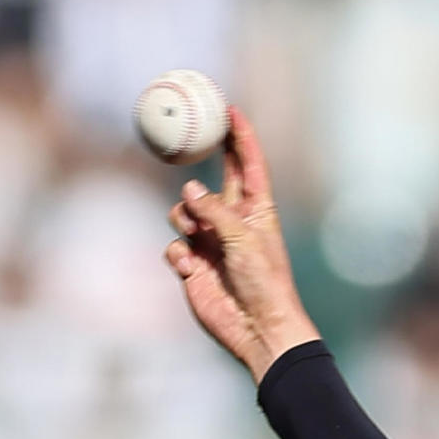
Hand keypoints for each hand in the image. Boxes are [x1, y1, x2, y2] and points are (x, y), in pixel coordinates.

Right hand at [163, 106, 320, 383]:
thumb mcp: (243, 238)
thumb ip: (214, 210)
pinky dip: (179, 255)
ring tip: (196, 236)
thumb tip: (188, 189)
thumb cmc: (263, 283)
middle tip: (188, 136)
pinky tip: (192, 270)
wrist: (257, 329)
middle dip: (202, 165)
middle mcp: (233, 224)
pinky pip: (175, 247)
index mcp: (257, 212)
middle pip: (214, 183)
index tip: (231, 109)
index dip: (241, 138)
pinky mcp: (195, 267)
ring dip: (184, 219)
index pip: (249, 166)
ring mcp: (212, 244)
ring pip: (183, 213)